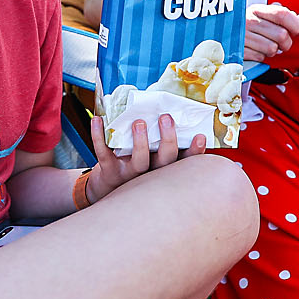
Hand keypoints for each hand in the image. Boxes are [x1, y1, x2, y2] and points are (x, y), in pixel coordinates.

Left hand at [86, 113, 204, 201]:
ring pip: (139, 161)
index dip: (194, 151)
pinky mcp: (109, 171)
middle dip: (168, 140)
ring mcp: (129, 174)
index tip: (200, 136)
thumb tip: (170, 109)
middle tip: (166, 118)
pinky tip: (98, 120)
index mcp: (163, 168)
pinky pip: (104, 153)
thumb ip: (160, 141)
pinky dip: (99, 136)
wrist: (106, 189)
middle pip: (165, 161)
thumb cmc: (134, 165)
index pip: (184, 161)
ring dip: (140, 142)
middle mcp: (150, 173)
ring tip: (139, 123)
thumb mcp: (152, 158)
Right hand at [244, 2, 298, 61]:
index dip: (294, 24)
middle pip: (282, 35)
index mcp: (256, 9)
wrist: (221, 34)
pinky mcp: (239, 50)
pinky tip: (254, 50)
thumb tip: (296, 20)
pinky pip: (260, 57)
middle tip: (281, 43)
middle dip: (286, 43)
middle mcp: (249, 21)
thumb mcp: (260, 15)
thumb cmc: (246, 26)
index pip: (283, 14)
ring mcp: (243, 36)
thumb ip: (278, 15)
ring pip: (273, 49)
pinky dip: (260, 56)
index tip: (295, 30)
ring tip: (264, 45)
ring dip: (272, 50)